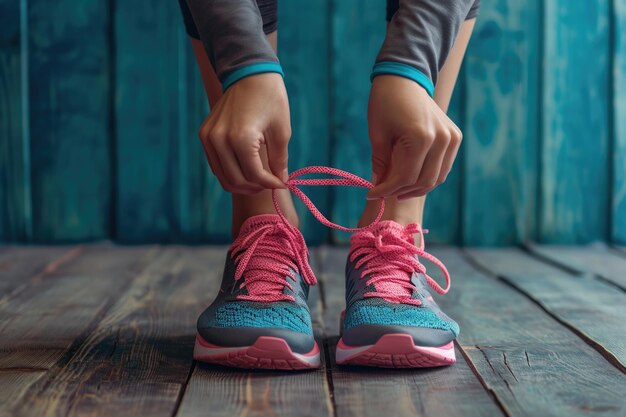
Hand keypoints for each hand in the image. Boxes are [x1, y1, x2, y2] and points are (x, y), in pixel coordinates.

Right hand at [198, 73, 289, 193]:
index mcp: (240, 138)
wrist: (250, 73)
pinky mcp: (204, 135)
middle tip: (271, 184)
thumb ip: (279, 160)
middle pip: (236, 180)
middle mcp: (219, 139)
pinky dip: (230, 172)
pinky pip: (216, 164)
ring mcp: (208, 137)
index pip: (254, 175)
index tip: (282, 184)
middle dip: (256, 187)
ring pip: (223, 177)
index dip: (271, 184)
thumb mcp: (281, 131)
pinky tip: (246, 170)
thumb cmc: (270, 99)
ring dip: (242, 184)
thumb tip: (280, 182)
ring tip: (259, 181)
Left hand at [366, 75, 461, 199]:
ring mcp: (451, 138)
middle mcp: (441, 139)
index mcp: (421, 137)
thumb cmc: (385, 104)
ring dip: (416, 188)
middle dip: (401, 191)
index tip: (371, 194)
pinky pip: (442, 167)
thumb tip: (379, 189)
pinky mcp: (454, 137)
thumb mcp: (378, 135)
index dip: (387, 189)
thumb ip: (381, 164)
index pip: (405, 177)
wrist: (404, 79)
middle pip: (424, 181)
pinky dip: (427, 176)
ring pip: (436, 177)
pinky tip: (410, 178)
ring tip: (396, 189)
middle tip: (383, 194)